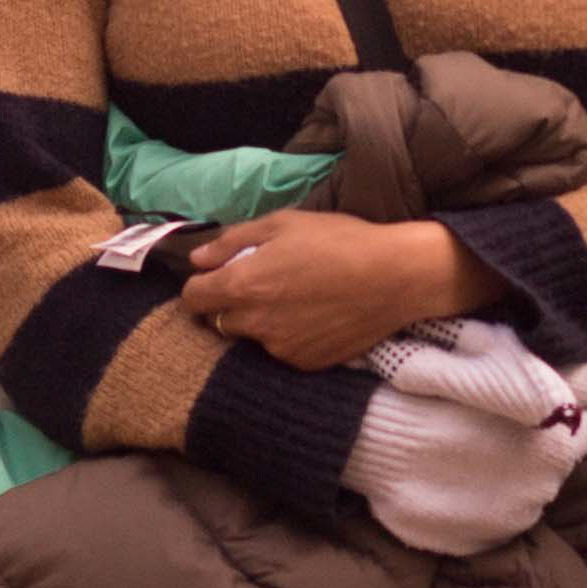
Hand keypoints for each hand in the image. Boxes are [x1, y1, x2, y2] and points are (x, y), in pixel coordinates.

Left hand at [182, 210, 490, 370]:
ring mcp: (279, 349)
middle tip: (261, 286)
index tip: (217, 278)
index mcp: (242, 286)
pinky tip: (315, 316)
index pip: (193, 298)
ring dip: (260, 322)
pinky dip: (289, 337)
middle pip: (218, 321)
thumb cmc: (338, 240)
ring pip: (252, 338)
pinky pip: (282, 351)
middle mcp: (254, 324)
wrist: (393, 277)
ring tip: (295, 300)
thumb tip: (198, 258)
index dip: (201, 286)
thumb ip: (232, 241)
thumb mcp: (282, 224)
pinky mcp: (304, 363)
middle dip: (230, 305)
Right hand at [344, 322, 586, 554]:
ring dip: (515, 473)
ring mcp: (512, 519)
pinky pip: (497, 517)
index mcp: (556, 443)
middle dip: (545, 442)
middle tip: (505, 424)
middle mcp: (544, 488)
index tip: (540, 398)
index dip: (565, 408)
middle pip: (563, 461)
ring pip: (531, 491)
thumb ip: (568, 379)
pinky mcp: (482, 542)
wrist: (374, 439)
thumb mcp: (506, 366)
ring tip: (474, 452)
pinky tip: (457, 479)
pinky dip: (485, 500)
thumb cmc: (440, 390)